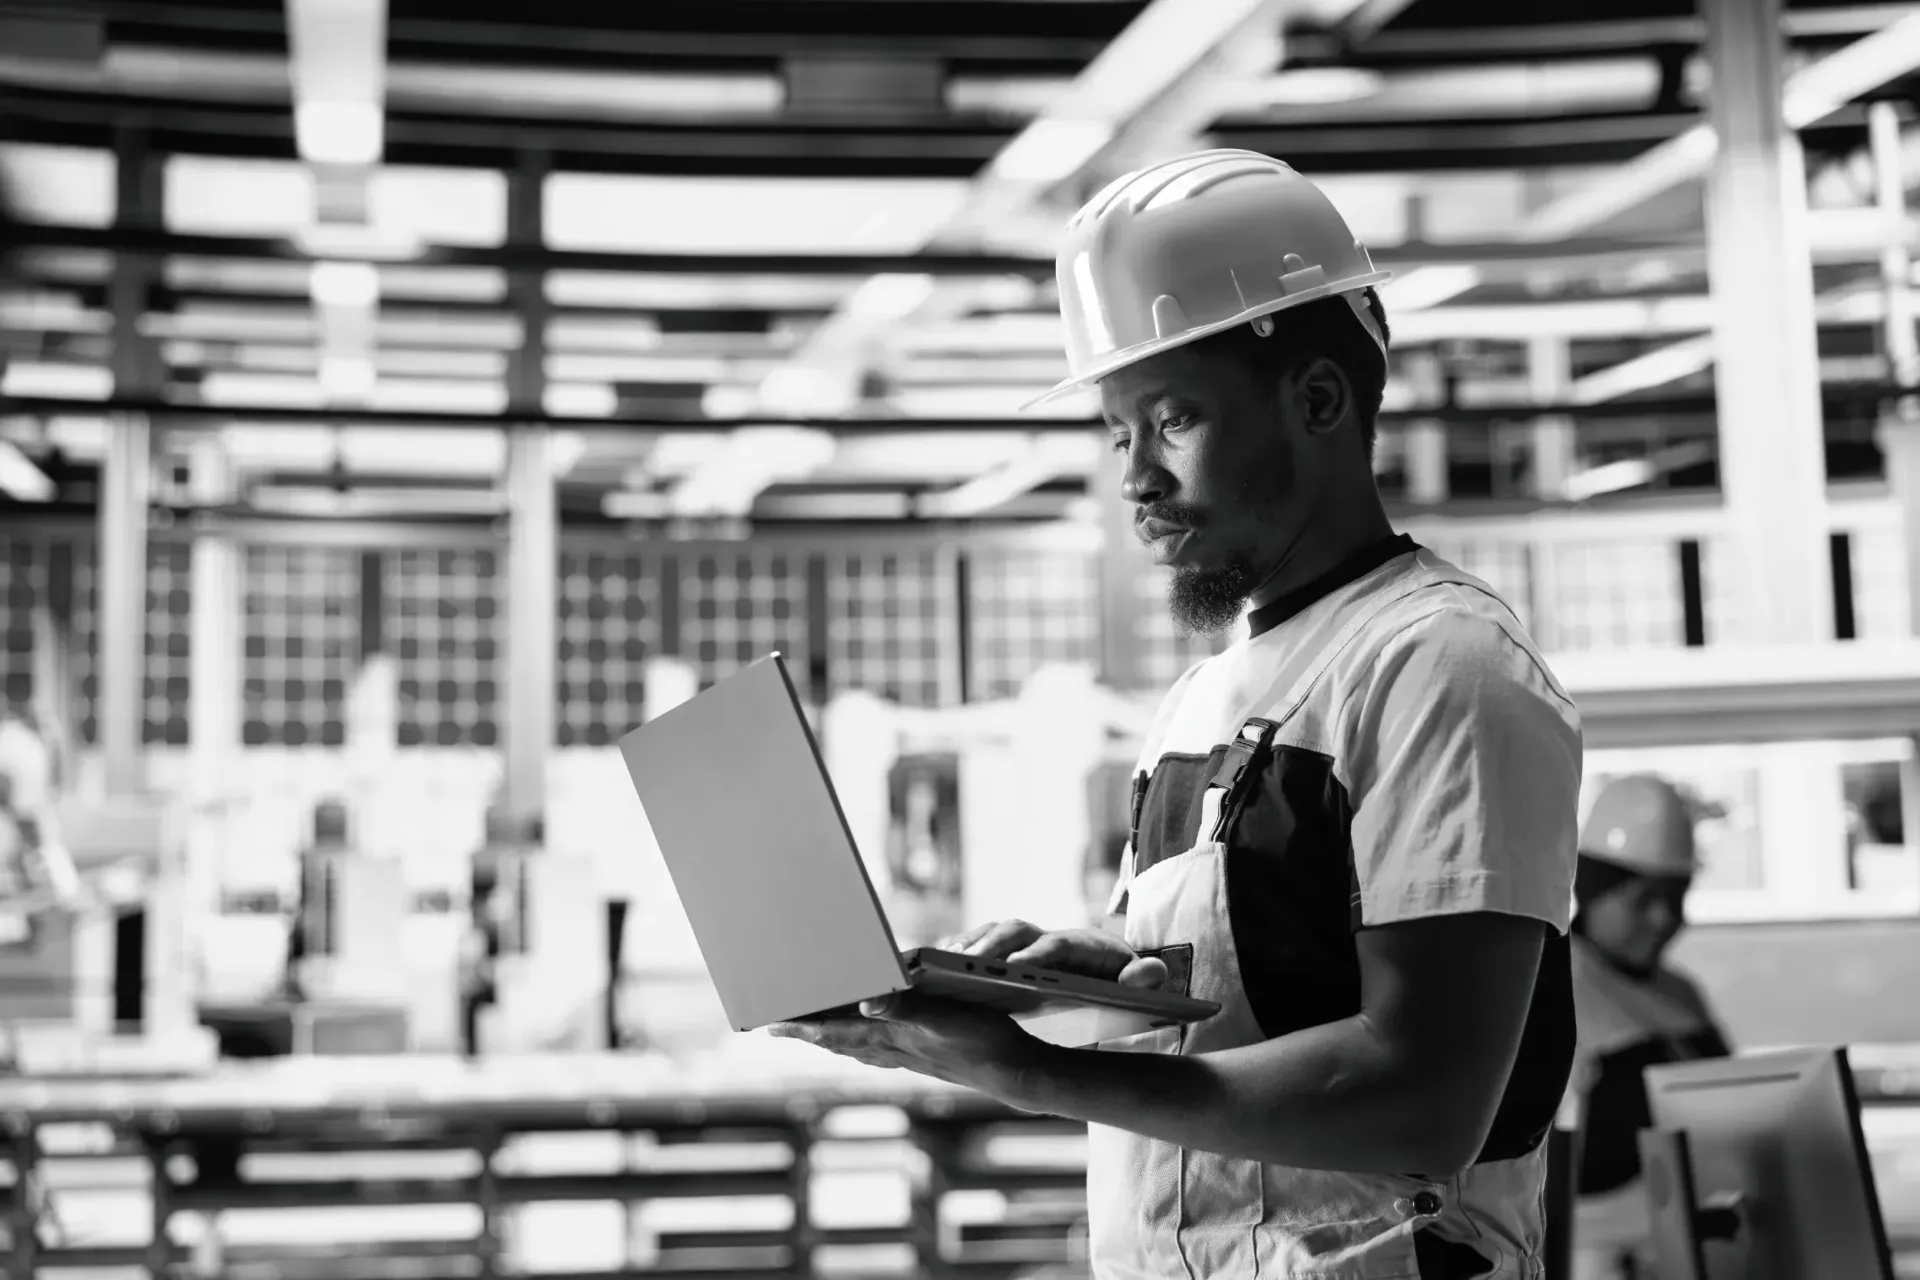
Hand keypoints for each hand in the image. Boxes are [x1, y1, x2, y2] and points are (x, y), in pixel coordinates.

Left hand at [768, 992, 1048, 1098]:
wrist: (1015, 1073)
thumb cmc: (985, 1042)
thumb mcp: (946, 1018)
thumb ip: (906, 1009)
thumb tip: (866, 1001)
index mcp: (895, 1037)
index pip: (837, 1032)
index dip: (804, 1027)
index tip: (772, 1023)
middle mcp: (895, 1049)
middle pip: (839, 1041)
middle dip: (807, 1033)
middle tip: (775, 1028)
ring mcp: (908, 1055)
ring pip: (856, 1047)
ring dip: (829, 1039)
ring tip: (808, 1034)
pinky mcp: (923, 1056)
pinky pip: (877, 1051)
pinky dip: (858, 1044)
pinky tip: (863, 1044)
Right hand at [939, 920, 1166, 989]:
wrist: (1100, 981)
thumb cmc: (1115, 987)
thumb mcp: (1135, 987)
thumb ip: (1144, 980)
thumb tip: (1152, 973)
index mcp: (1080, 945)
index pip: (1059, 944)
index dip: (1040, 955)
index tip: (1020, 969)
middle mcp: (1042, 937)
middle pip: (1012, 932)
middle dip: (989, 948)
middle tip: (966, 966)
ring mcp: (1014, 944)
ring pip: (983, 938)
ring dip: (960, 950)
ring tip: (935, 968)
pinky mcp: (993, 955)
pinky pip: (965, 952)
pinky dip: (945, 959)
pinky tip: (922, 976)